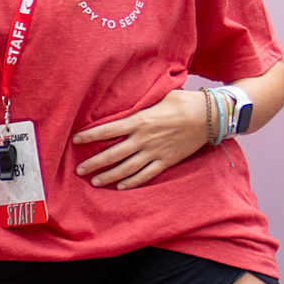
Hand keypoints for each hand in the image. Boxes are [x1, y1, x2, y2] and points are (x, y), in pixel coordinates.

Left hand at [74, 84, 227, 188]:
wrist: (207, 116)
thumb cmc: (181, 101)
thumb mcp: (156, 97)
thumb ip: (138, 104)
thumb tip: (122, 101)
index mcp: (138, 120)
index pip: (107, 130)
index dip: (89, 136)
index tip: (76, 141)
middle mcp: (143, 139)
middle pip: (112, 155)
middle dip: (93, 164)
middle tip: (79, 170)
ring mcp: (154, 152)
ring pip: (126, 169)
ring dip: (108, 176)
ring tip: (95, 181)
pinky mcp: (166, 161)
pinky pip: (145, 175)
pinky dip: (132, 182)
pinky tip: (120, 186)